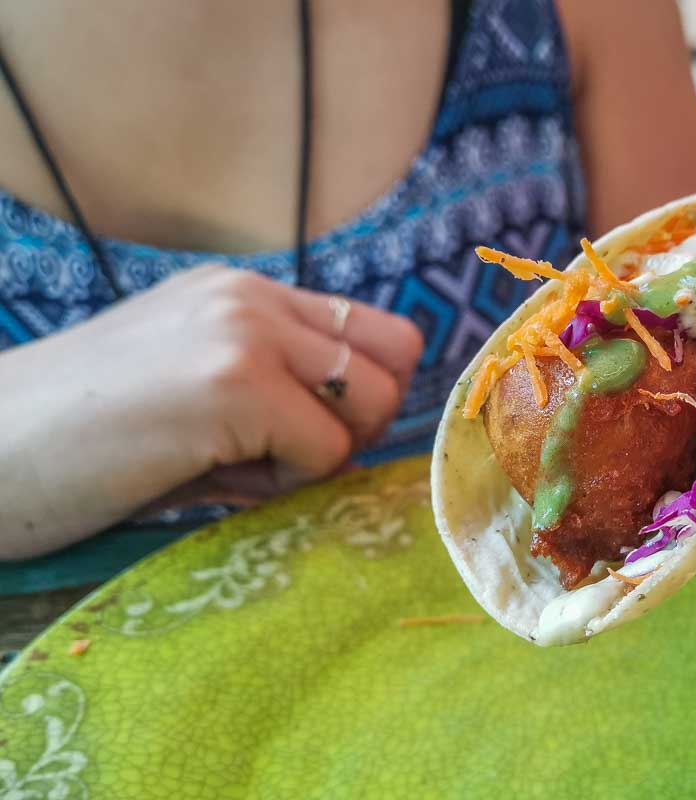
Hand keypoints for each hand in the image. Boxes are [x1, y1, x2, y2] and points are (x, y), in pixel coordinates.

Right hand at [0, 264, 421, 557]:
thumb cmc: (79, 438)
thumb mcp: (189, 388)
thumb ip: (276, 392)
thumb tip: (359, 436)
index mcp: (242, 292)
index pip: (378, 330)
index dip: (366, 393)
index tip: (315, 435)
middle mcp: (250, 296)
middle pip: (395, 360)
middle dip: (358, 424)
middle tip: (284, 459)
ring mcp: (243, 332)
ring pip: (371, 403)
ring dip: (322, 455)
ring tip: (239, 469)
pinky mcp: (233, 383)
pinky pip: (325, 451)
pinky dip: (285, 485)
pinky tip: (210, 480)